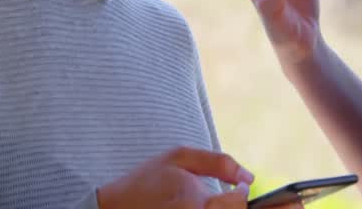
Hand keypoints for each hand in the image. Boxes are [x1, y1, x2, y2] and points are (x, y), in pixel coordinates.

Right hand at [95, 147, 252, 207]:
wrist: (113, 208)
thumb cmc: (146, 181)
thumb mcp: (179, 158)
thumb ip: (218, 163)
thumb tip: (249, 178)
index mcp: (195, 202)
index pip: (238, 204)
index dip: (241, 195)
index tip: (236, 188)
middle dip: (232, 206)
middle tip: (224, 198)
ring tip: (207, 203)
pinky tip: (201, 207)